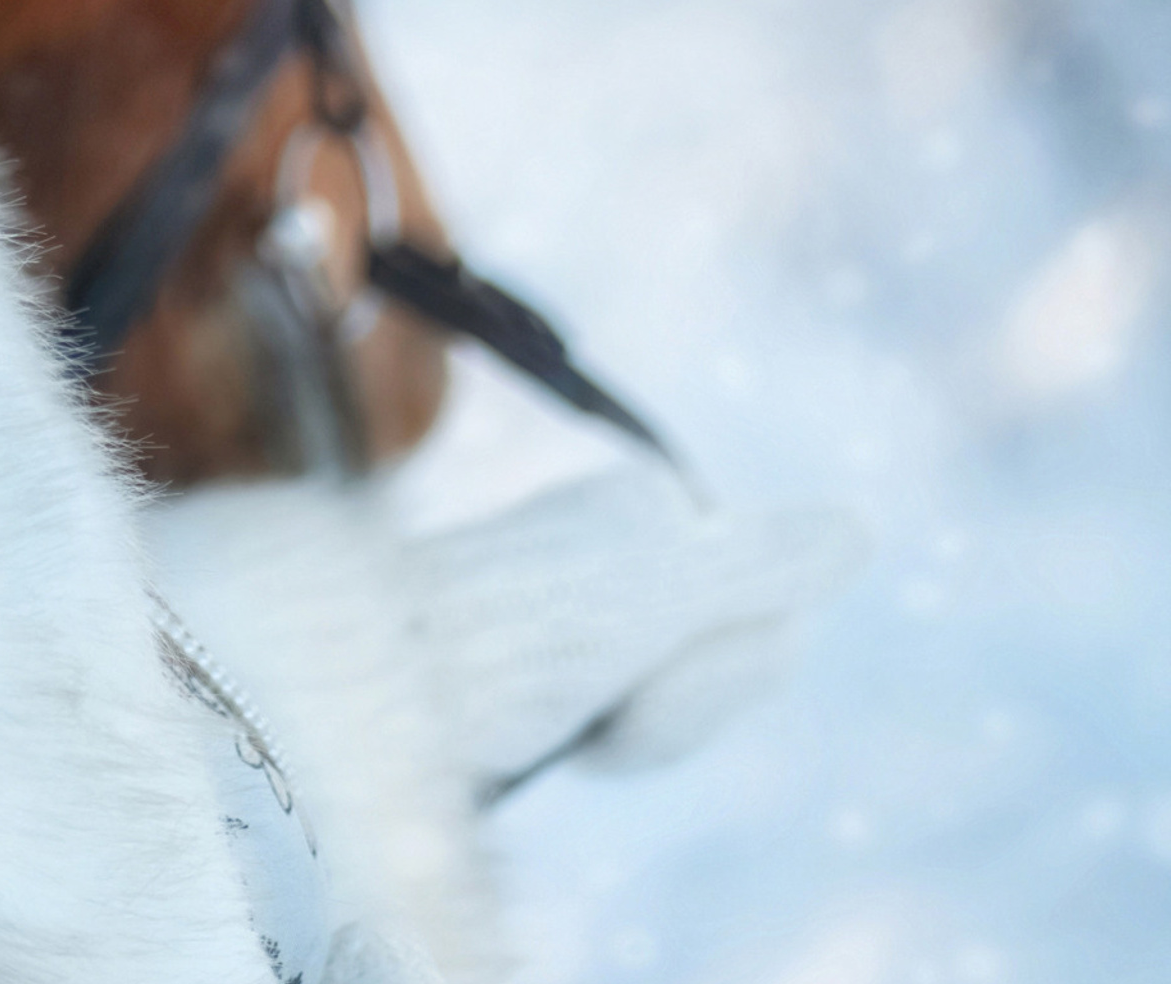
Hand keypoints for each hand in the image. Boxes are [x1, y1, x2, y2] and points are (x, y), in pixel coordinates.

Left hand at [401, 465, 866, 790]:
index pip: (769, 630)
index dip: (712, 681)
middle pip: (732, 665)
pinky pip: (633, 718)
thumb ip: (754, 564)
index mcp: (650, 502)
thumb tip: (860, 527)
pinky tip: (564, 734)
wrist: (380, 686)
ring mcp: (596, 598)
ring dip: (636, 731)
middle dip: (671, 709)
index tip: (634, 670)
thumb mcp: (650, 598)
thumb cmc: (511, 642)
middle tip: (593, 702)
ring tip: (566, 718)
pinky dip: (609, 738)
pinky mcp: (564, 655)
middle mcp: (626, 538)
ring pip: (684, 702)